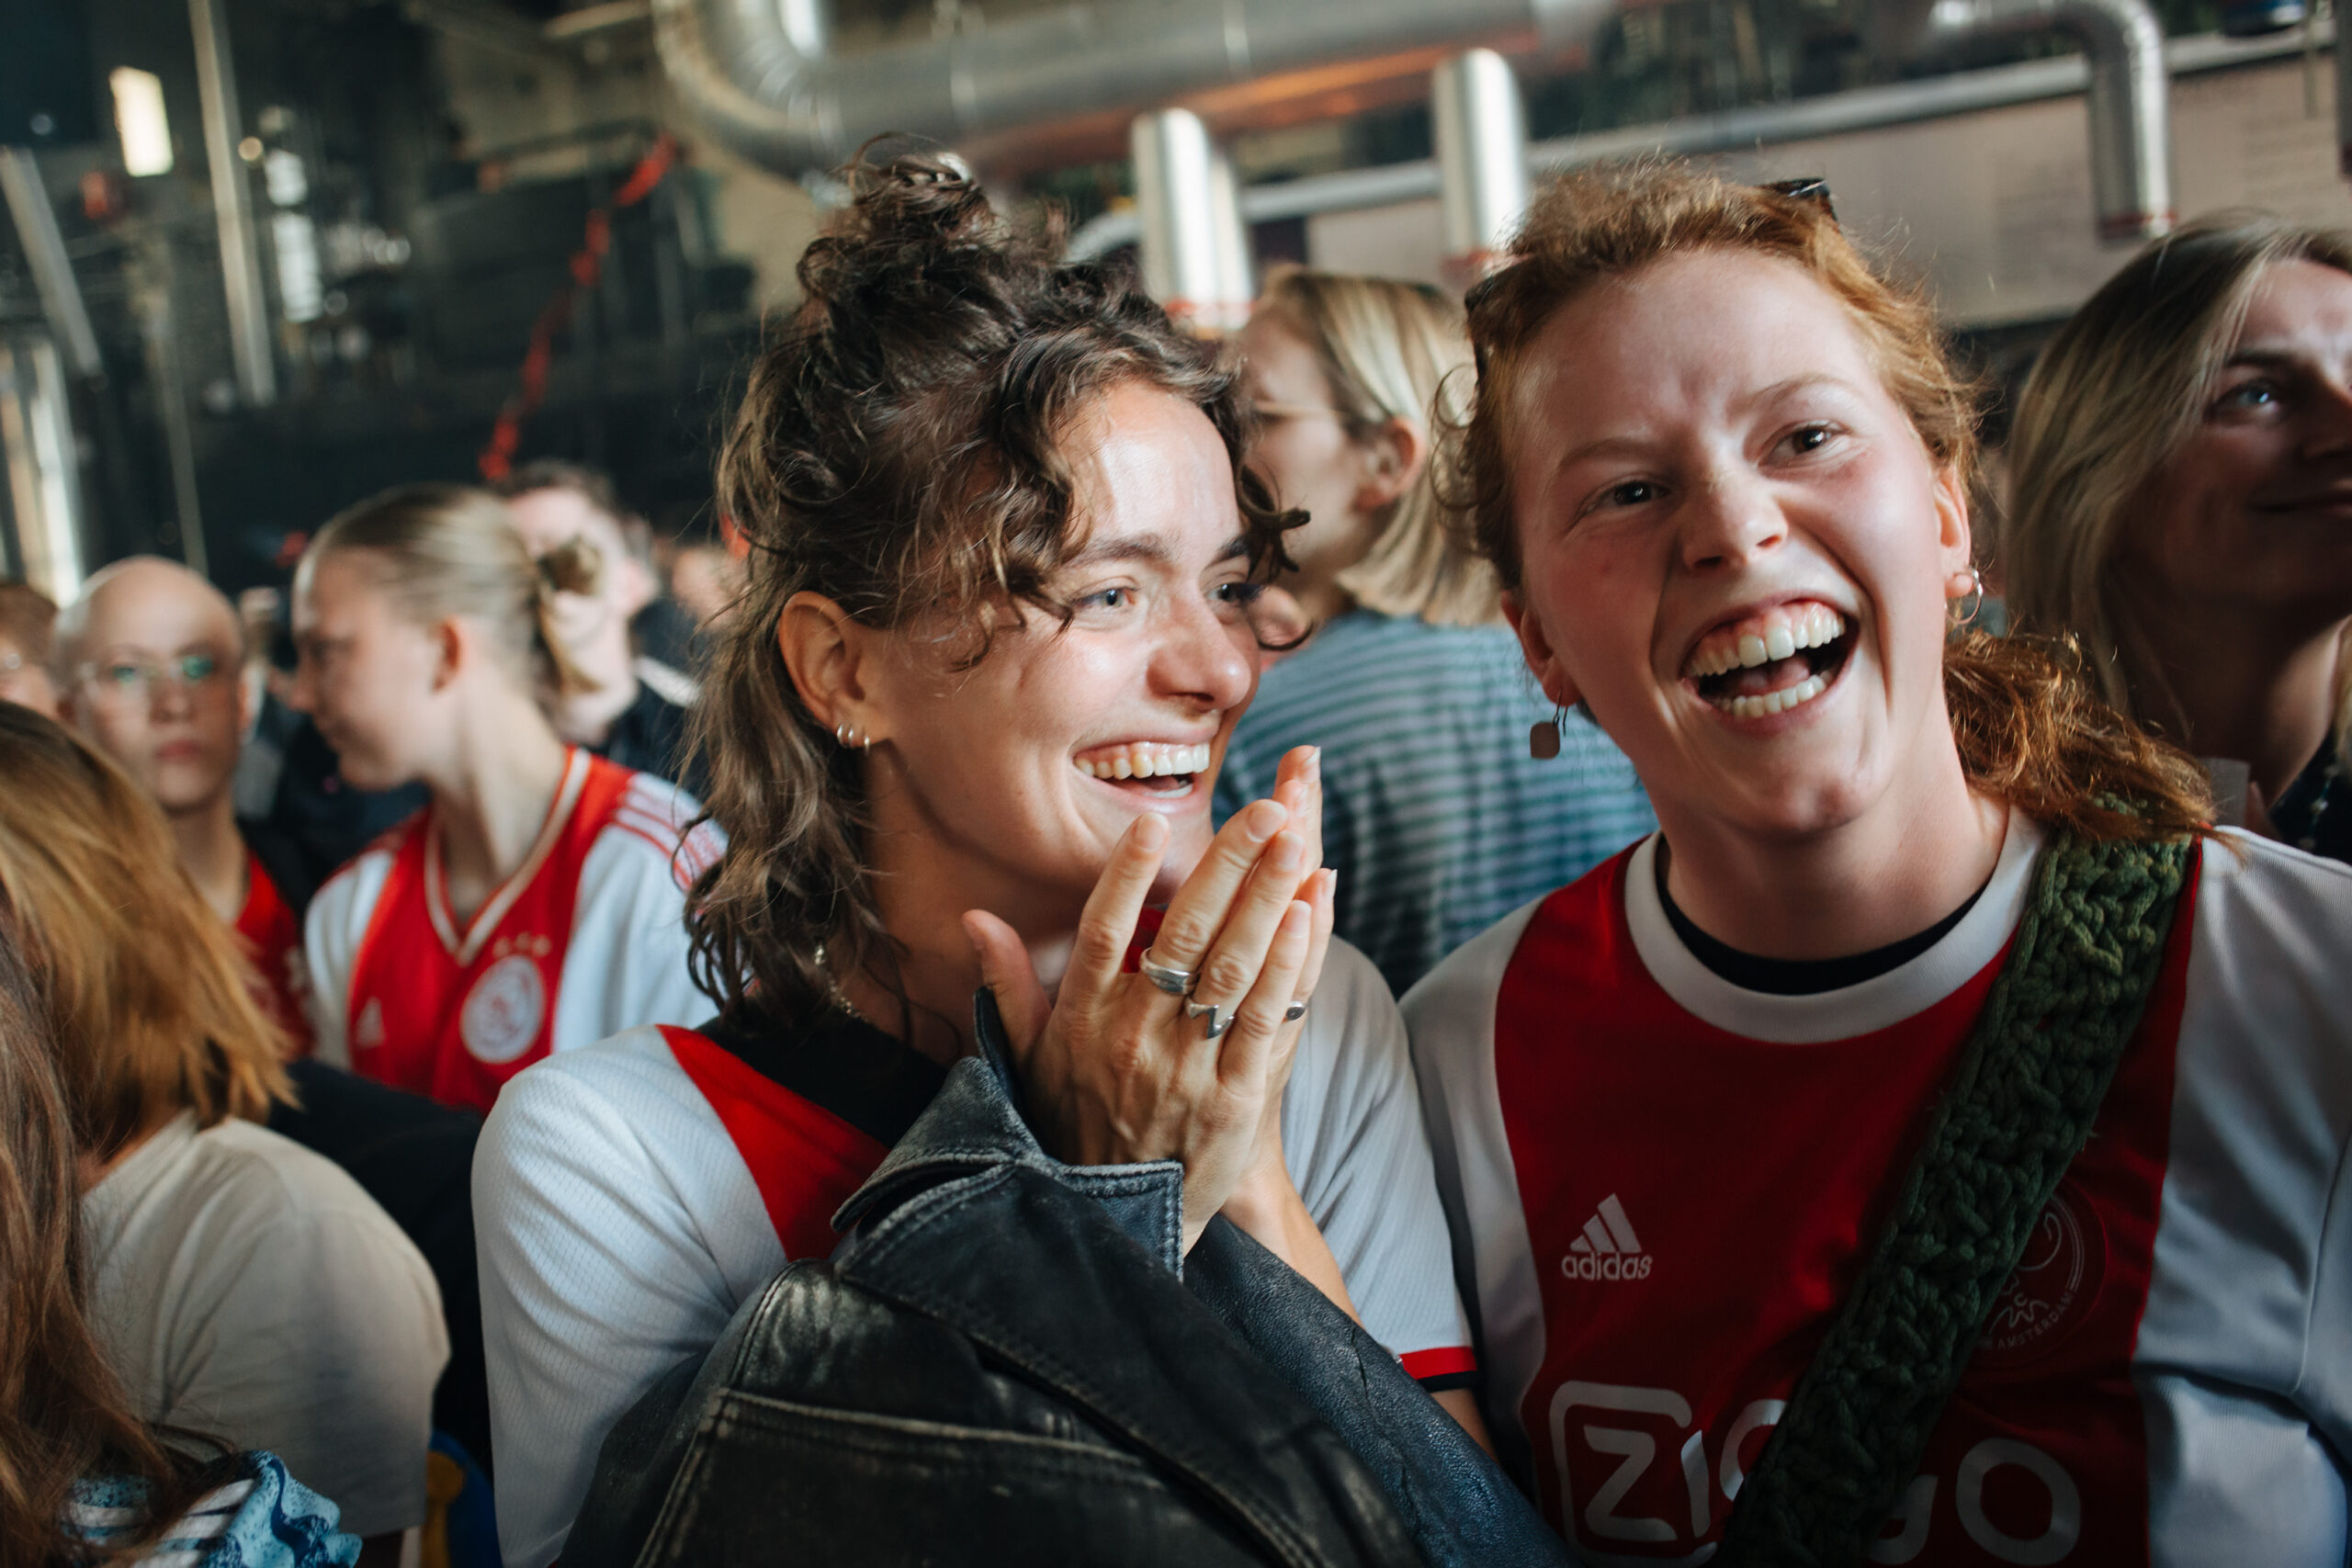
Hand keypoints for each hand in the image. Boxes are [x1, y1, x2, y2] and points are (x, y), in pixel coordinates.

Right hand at [965, 747, 1332, 1248]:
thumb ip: (1008, 982)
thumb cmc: (1068, 1127)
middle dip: (1229, 863)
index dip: (1128, 873)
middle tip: (1265, 809)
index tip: (1154, 823)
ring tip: (1296, 840)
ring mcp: (1186, 1067)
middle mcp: (1132, 1036)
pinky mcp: (1233, 1099)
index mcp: (1082, 1018)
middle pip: (1185, 932)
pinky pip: (1266, 1019)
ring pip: (1233, 966)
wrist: (1112, 1225)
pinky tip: (1310, 915)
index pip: (1104, 929)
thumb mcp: (1028, 1058)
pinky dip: (1289, 964)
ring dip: (1269, 897)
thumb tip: (975, 917)